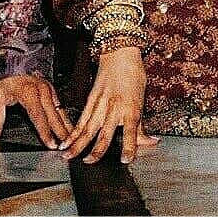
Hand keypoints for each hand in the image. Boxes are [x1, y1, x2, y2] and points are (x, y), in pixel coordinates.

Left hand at [0, 75, 72, 149]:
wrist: (11, 62)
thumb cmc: (4, 79)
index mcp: (29, 92)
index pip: (38, 116)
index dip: (45, 132)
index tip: (52, 145)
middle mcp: (42, 90)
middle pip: (54, 116)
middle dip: (61, 132)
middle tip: (67, 147)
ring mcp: (49, 89)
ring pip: (60, 111)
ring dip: (67, 127)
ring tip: (73, 141)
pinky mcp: (51, 90)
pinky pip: (61, 107)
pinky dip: (65, 119)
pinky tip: (69, 129)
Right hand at [59, 47, 156, 163]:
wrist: (120, 53)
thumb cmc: (134, 76)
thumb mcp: (142, 100)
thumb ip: (141, 126)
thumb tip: (151, 142)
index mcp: (131, 108)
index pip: (131, 132)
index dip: (128, 147)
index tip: (125, 160)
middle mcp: (115, 107)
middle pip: (104, 132)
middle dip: (96, 150)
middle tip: (88, 163)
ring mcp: (101, 102)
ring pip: (88, 127)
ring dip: (77, 143)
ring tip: (68, 156)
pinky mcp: (91, 98)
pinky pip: (81, 118)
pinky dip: (73, 130)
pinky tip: (66, 140)